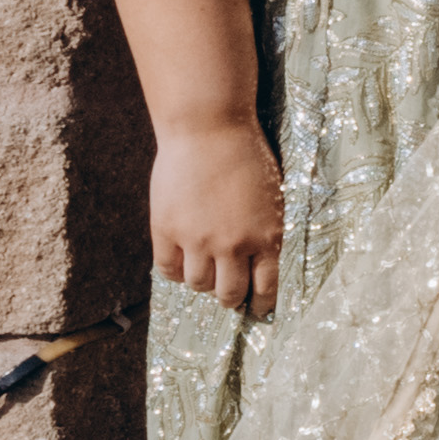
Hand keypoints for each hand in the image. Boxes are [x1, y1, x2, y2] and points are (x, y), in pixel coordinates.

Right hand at [149, 120, 288, 315]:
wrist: (209, 130)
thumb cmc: (247, 156)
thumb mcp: (271, 197)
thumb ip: (264, 230)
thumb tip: (259, 260)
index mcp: (267, 237)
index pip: (266, 287)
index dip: (261, 304)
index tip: (258, 309)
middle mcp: (233, 245)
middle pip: (229, 293)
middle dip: (231, 298)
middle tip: (229, 297)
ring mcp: (197, 240)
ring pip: (198, 284)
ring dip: (202, 283)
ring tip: (205, 274)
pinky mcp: (167, 230)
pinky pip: (168, 268)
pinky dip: (175, 272)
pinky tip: (180, 263)